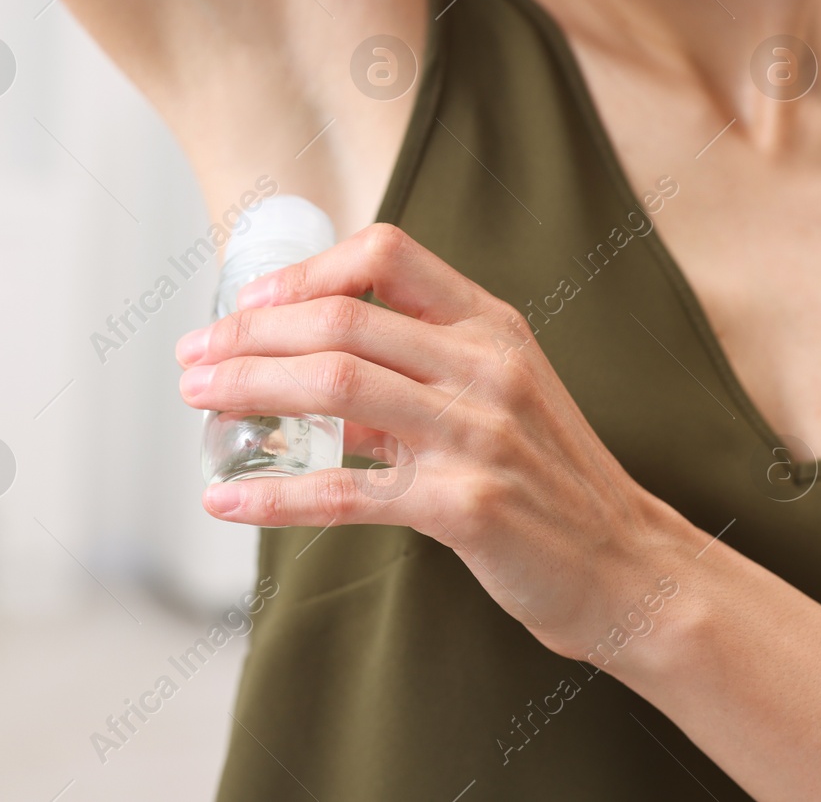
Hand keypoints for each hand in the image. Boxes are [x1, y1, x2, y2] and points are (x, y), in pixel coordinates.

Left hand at [175, 224, 697, 660]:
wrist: (627, 565)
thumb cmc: (550, 477)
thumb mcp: (496, 397)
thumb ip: (410, 375)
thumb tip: (304, 374)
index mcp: (490, 326)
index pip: (387, 255)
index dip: (305, 271)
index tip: (249, 302)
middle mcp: (484, 366)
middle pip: (340, 323)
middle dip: (248, 336)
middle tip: (192, 357)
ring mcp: (477, 434)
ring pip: (334, 390)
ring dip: (248, 391)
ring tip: (198, 403)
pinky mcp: (465, 505)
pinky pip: (348, 491)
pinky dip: (275, 495)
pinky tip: (227, 500)